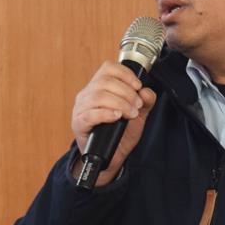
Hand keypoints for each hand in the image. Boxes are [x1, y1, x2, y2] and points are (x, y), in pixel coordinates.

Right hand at [71, 62, 156, 186]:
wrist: (113, 156)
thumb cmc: (121, 132)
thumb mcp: (138, 113)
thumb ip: (146, 101)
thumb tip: (146, 91)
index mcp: (99, 87)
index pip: (108, 68)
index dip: (125, 74)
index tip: (138, 86)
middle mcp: (87, 94)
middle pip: (104, 82)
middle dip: (126, 93)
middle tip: (137, 106)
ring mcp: (81, 109)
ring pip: (98, 96)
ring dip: (120, 103)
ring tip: (130, 113)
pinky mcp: (79, 124)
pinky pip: (90, 114)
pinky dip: (106, 114)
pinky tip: (117, 117)